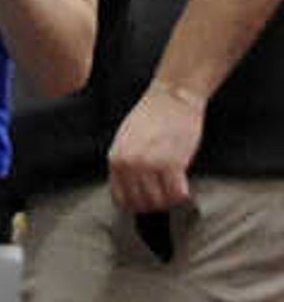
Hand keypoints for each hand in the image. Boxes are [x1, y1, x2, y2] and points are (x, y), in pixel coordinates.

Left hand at [107, 82, 202, 215]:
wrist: (172, 97)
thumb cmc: (151, 116)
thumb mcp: (125, 139)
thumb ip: (124, 162)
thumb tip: (129, 185)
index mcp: (115, 160)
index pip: (120, 198)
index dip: (134, 205)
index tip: (146, 202)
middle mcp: (130, 165)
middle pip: (141, 202)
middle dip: (154, 205)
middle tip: (165, 199)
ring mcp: (150, 164)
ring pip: (159, 200)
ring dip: (168, 201)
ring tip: (175, 194)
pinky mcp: (173, 162)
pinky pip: (177, 192)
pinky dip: (182, 196)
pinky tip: (185, 190)